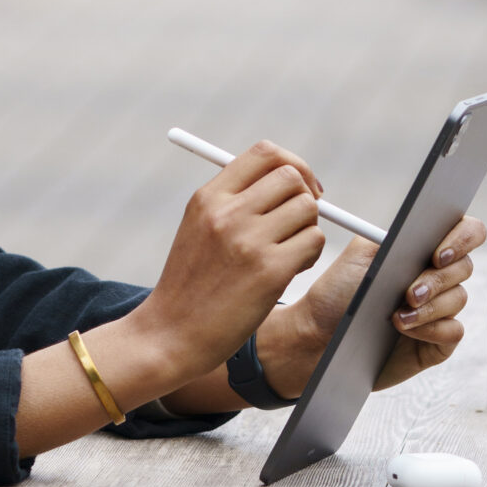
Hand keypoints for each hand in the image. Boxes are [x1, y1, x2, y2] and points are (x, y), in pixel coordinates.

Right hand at [133, 141, 324, 393]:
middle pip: (292, 176)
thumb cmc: (191, 284)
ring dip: (308, 229)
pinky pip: (314, 241)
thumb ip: (235, 201)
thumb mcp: (199, 228)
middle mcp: (227, 212)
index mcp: (209, 197)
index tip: (299, 185)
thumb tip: (289, 179)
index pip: (265, 152)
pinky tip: (289, 271)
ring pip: (308, 208)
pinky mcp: (269, 271)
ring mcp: (248, 240)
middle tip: (300, 221)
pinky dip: (310, 254)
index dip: (292, 164)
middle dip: (306, 196)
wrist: (172, 334)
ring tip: (290, 252)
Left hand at [257, 213, 484, 399]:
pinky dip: (430, 329)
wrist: (320, 334)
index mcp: (421, 248)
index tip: (437, 254)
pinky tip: (404, 330)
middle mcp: (435, 276)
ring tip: (397, 316)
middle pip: (464, 266)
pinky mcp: (438, 341)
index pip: (465, 231)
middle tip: (409, 293)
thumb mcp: (361, 254)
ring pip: (458, 299)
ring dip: (428, 307)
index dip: (462, 238)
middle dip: (436, 280)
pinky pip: (453, 331)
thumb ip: (395, 239)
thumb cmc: (339, 293)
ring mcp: (439, 308)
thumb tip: (424, 234)